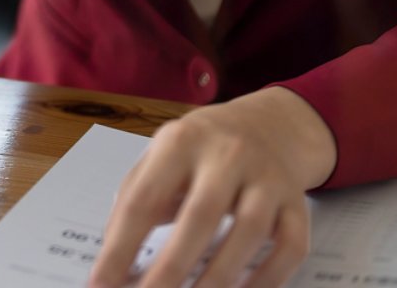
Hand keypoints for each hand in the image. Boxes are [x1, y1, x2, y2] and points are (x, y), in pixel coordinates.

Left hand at [88, 88, 335, 286]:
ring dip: (218, 279)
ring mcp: (267, 177)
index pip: (144, 198)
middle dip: (170, 270)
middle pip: (199, 216)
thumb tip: (111, 259)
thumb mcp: (163, 154)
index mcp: (181, 140)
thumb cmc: (203, 149)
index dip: (119, 247)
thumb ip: (136, 196)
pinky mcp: (297, 202)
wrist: (270, 125)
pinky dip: (268, 279)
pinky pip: (289, 246)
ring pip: (248, 232)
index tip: (100, 285)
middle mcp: (227, 154)